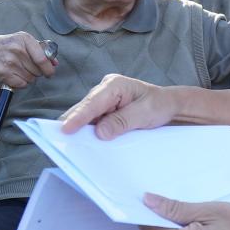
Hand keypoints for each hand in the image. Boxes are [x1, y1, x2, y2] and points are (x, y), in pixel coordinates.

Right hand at [0, 32, 55, 88]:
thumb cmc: (7, 46)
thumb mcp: (22, 42)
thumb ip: (40, 50)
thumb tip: (55, 63)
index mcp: (24, 38)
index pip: (43, 58)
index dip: (49, 69)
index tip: (50, 73)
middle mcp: (17, 49)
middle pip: (38, 71)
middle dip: (35, 73)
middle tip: (25, 67)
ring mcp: (9, 61)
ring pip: (30, 79)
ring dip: (27, 78)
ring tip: (17, 70)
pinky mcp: (3, 72)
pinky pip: (21, 84)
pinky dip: (19, 83)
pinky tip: (12, 76)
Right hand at [60, 74, 174, 138]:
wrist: (169, 106)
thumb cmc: (159, 104)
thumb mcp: (144, 113)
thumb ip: (122, 121)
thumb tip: (100, 132)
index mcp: (114, 85)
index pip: (92, 103)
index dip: (78, 117)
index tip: (66, 129)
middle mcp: (104, 91)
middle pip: (84, 109)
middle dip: (74, 124)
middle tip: (61, 140)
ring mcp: (103, 102)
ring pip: (86, 117)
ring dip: (81, 130)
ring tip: (71, 145)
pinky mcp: (104, 113)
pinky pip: (93, 123)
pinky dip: (89, 133)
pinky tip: (85, 143)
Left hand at [139, 194, 229, 229]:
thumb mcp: (208, 210)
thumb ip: (175, 209)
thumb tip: (147, 201)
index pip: (152, 228)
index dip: (147, 212)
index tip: (148, 197)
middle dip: (169, 219)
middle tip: (190, 207)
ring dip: (179, 227)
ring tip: (203, 219)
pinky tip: (205, 229)